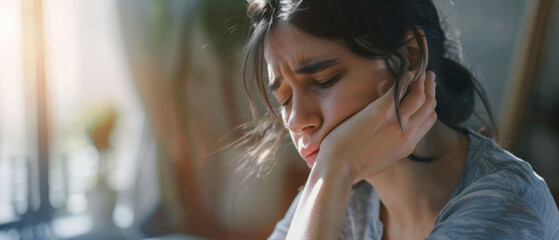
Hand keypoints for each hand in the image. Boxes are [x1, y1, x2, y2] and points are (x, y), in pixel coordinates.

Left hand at [317, 70, 436, 182]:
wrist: (338, 168)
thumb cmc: (350, 165)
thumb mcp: (379, 159)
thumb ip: (389, 146)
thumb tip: (385, 137)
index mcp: (407, 145)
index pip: (429, 120)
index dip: (430, 104)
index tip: (426, 93)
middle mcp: (407, 133)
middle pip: (429, 106)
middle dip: (431, 89)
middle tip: (428, 77)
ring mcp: (396, 122)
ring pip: (420, 96)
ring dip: (422, 80)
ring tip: (419, 70)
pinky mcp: (381, 111)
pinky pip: (401, 89)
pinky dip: (406, 78)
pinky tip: (405, 71)